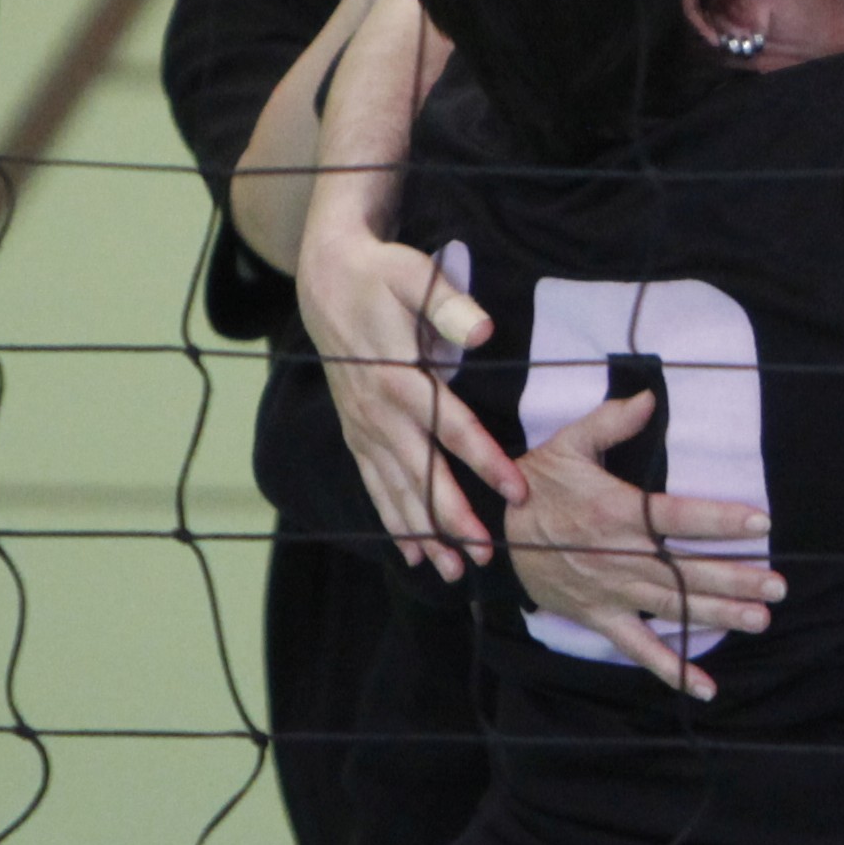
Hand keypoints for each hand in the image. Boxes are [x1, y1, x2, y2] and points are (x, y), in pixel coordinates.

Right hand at [298, 222, 513, 577]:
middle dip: (451, 517)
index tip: (516, 492)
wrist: (327, 277)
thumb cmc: (382, 274)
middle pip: (420, 473)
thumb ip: (448, 306)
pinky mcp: (356, 431)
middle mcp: (378, 412)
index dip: (485, 461)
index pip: (451, 428)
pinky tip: (409, 551)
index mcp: (399, 378)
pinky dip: (390, 519)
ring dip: (422, 531)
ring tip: (452, 570)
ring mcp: (363, 426)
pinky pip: (373, 484)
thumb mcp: (415, 276)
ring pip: (394, 489)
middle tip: (484, 555)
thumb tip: (483, 329)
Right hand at [507, 389, 779, 701]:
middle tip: (778, 586)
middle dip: (735, 579)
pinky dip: (670, 669)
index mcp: (614, 511)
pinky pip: (638, 648)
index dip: (719, 520)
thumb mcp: (567, 444)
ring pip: (671, 607)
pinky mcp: (600, 616)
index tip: (761, 522)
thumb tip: (650, 396)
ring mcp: (610, 591)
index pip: (676, 517)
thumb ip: (611, 421)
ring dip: (718, 616)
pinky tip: (704, 687)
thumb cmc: (537, 485)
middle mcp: (617, 556)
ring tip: (761, 618)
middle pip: (684, 570)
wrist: (490, 533)